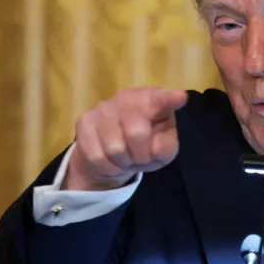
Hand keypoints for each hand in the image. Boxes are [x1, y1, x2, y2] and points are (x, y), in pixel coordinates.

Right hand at [63, 87, 187, 190]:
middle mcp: (126, 97)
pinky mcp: (84, 122)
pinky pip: (97, 156)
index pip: (159, 98)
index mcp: (151, 99)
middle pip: (136, 132)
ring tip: (126, 158)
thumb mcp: (164, 149)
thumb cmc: (146, 146)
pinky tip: (111, 160)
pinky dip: (108, 166)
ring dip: (124, 161)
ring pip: (115, 148)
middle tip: (141, 158)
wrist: (112, 155)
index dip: (168, 99)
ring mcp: (102, 108)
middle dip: (141, 155)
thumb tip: (155, 146)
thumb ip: (165, 146)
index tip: (179, 97)